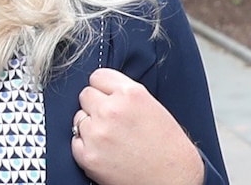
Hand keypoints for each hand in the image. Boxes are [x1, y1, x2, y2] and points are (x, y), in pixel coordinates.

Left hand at [70, 68, 203, 184]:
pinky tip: (105, 152)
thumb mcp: (152, 106)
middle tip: (112, 121)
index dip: (103, 88)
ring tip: (113, 139)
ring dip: (90, 126)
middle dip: (95, 106)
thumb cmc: (169, 148)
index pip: (98, 76)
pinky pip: (76, 141)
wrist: (174, 182)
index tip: (108, 97)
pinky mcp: (88, 155)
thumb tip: (103, 89)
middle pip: (85, 95)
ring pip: (79, 118)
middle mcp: (111, 110)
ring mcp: (97, 133)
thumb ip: (125, 94)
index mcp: (130, 93)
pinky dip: (86, 146)